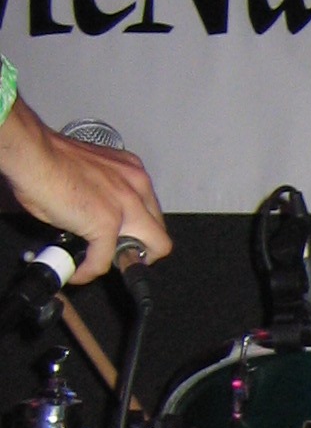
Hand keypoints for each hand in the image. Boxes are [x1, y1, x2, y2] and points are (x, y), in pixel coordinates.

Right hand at [0, 94, 170, 283]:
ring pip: (153, 247)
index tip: (127, 237)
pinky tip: (78, 272)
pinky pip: (103, 260)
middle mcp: (137, 186)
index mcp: (132, 171)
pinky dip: (89, 271)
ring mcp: (126, 206)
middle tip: (120, 255)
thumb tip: (96, 216)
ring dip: (127, 261)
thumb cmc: (50, 158)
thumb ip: (105, 194)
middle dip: (143, 248)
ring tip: (104, 263)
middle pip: (160, 231)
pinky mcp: (108, 224)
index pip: (152, 209)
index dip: (140, 229)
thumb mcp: (93, 173)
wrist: (34, 155)